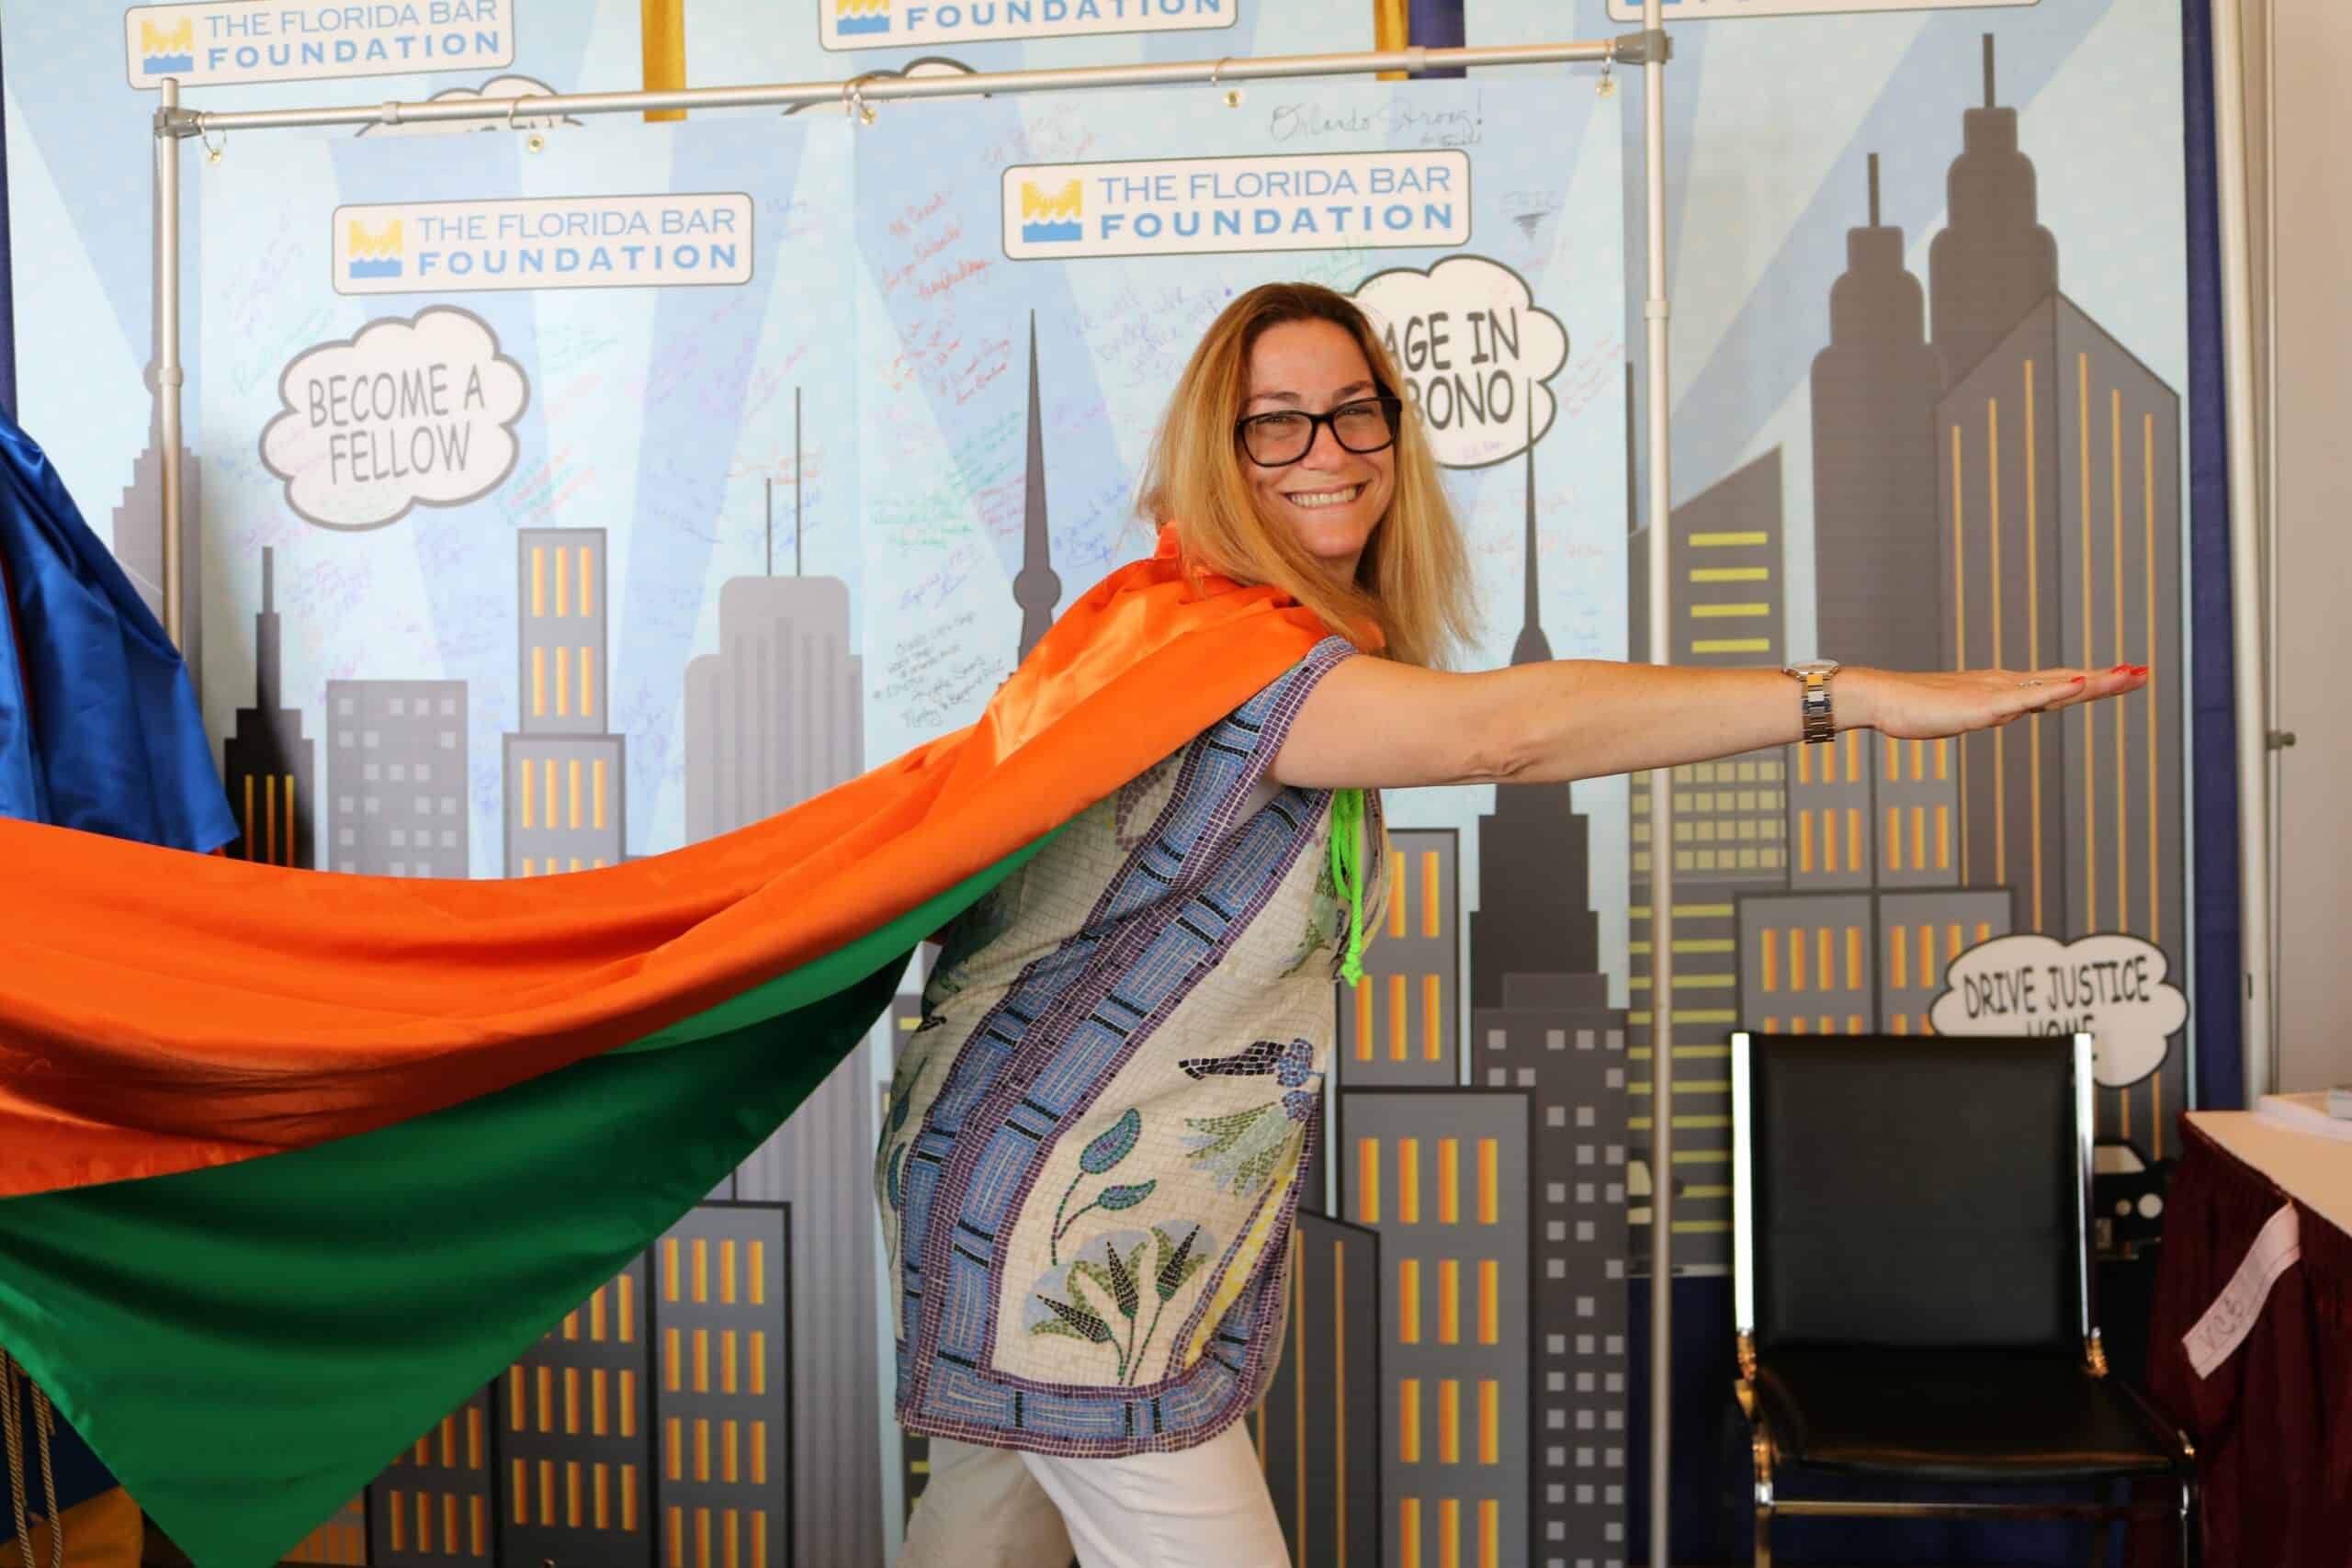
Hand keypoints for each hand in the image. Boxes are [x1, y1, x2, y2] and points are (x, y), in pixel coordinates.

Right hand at [1843, 664, 2149, 740]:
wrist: (1883, 698)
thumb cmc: (1914, 708)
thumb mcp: (1965, 713)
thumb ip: (1993, 710)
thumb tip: (2014, 711)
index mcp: (2007, 689)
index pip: (2060, 683)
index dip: (2095, 679)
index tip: (2127, 673)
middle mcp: (2009, 686)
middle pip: (2068, 682)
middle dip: (2109, 678)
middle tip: (2145, 672)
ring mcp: (1999, 694)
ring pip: (2057, 686)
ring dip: (2095, 680)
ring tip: (2128, 674)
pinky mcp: (1984, 705)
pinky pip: (2028, 698)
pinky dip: (2058, 690)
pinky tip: (2081, 683)